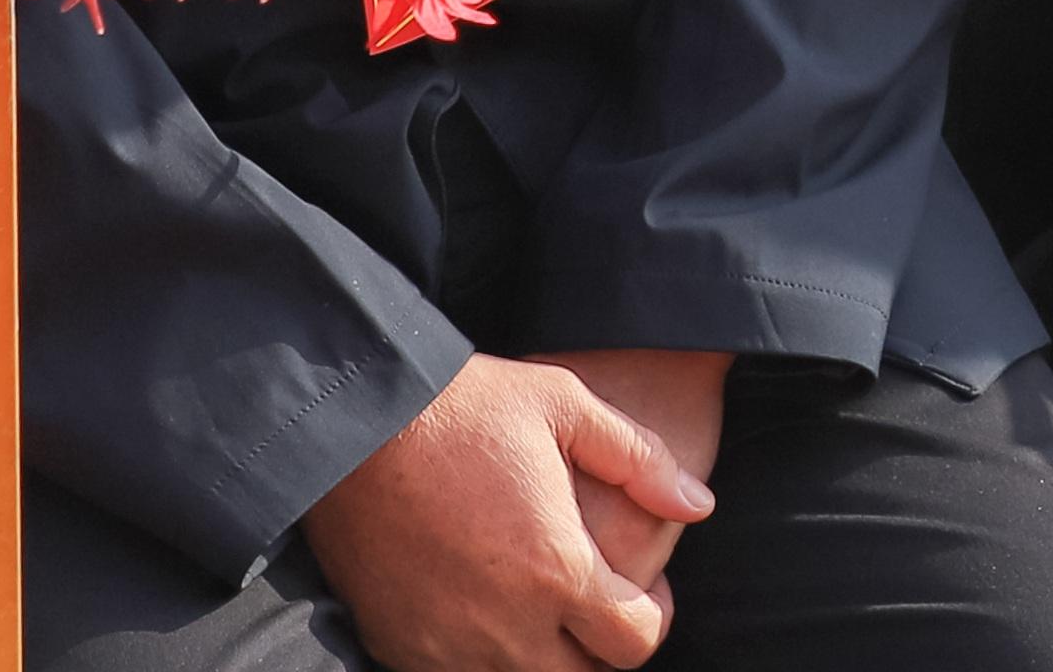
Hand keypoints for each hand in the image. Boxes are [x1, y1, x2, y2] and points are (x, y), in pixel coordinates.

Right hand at [298, 355, 710, 671]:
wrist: (352, 426)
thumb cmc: (464, 406)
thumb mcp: (563, 405)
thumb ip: (640, 459)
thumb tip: (699, 503)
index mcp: (560, 570)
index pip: (635, 642)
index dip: (651, 618)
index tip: (642, 590)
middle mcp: (510, 626)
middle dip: (599, 646)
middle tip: (593, 601)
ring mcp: (452, 646)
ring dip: (542, 654)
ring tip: (539, 601)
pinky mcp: (404, 647)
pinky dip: (482, 655)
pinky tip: (482, 606)